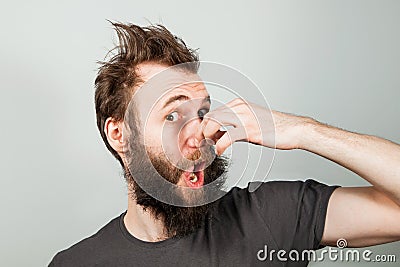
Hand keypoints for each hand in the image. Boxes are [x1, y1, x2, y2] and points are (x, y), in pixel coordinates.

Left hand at [196, 98, 312, 154]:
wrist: (293, 129)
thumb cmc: (274, 128)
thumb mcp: (249, 124)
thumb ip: (232, 128)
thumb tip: (216, 137)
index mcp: (238, 104)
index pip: (212, 113)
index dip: (202, 126)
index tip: (199, 138)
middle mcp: (239, 107)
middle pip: (209, 116)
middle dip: (200, 131)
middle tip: (199, 144)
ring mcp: (244, 117)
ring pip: (214, 123)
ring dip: (206, 137)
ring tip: (209, 147)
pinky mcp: (249, 130)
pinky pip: (226, 137)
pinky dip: (219, 146)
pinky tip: (220, 151)